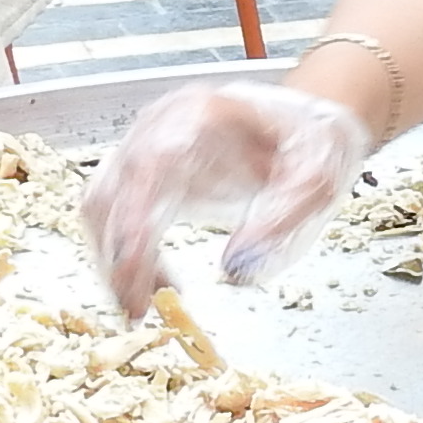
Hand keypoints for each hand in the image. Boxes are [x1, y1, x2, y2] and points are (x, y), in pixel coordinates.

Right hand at [79, 80, 371, 312]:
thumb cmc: (312, 141)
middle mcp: (160, 126)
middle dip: (115, 257)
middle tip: (138, 307)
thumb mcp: (319, 179)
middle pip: (110, 191)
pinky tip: (159, 280)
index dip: (131, 226)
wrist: (308, 122)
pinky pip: (118, 214)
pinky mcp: (148, 172)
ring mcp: (147, 145)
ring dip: (115, 259)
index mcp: (199, 115)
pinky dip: (127, 253)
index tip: (132, 277)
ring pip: (102, 206)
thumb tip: (235, 270)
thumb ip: (281, 221)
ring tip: (149, 301)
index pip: (145, 168)